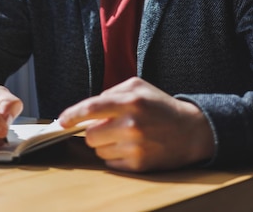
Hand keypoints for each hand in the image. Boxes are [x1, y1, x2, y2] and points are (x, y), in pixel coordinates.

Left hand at [59, 77, 213, 172]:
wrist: (190, 130)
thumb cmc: (160, 105)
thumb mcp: (138, 86)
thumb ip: (111, 92)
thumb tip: (88, 109)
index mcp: (130, 101)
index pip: (91, 108)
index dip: (72, 115)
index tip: (62, 122)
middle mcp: (131, 124)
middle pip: (91, 135)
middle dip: (94, 132)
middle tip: (108, 127)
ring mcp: (135, 146)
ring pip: (99, 150)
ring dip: (105, 144)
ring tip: (123, 136)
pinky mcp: (139, 165)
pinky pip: (111, 163)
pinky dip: (115, 156)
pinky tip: (131, 147)